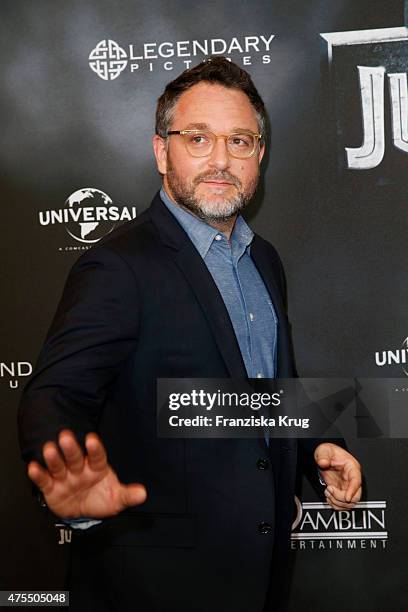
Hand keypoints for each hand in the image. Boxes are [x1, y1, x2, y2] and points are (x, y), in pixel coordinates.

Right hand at [27, 429, 146, 518]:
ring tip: (49, 449)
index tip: (92, 439)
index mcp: (97, 467)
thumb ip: (127, 495)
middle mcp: (79, 469)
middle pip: (75, 457)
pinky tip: (34, 466)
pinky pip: (44, 480)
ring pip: (58, 465)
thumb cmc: (100, 498)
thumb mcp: (116, 499)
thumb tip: (142, 494)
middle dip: (71, 447)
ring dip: (54, 458)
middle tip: (66, 436)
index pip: (97, 456)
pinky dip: (39, 474)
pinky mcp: (51, 488)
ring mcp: (65, 477)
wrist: (83, 512)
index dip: (94, 448)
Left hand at [314, 443, 361, 509]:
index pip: (356, 482)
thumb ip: (323, 456)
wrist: (325, 457)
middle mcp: (352, 479)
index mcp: (352, 468)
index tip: (346, 498)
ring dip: (337, 502)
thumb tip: (323, 463)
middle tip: (330, 489)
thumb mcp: (324, 450)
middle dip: (341, 498)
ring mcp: (347, 487)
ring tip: (328, 492)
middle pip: (355, 496)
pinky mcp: (342, 492)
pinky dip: (335, 504)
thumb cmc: (328, 452)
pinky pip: (343, 505)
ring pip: (350, 504)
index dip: (353, 491)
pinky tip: (329, 496)